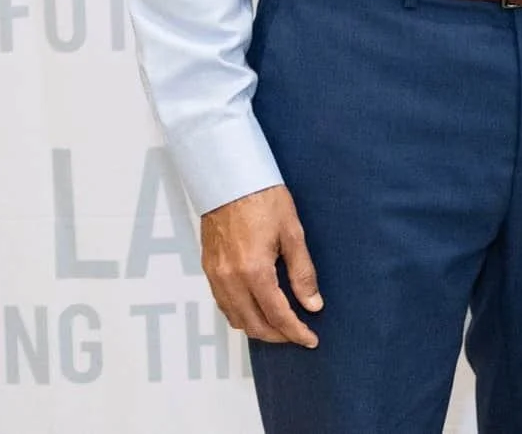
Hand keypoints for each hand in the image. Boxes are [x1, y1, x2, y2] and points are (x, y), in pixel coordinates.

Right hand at [200, 185, 321, 346]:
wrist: (230, 180)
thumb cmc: (265, 200)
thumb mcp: (293, 233)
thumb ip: (302, 272)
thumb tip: (313, 304)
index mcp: (254, 271)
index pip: (277, 315)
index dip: (295, 332)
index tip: (311, 340)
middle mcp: (230, 280)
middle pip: (253, 324)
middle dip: (278, 336)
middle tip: (299, 335)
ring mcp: (215, 277)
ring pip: (235, 318)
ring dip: (258, 328)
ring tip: (281, 325)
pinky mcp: (208, 270)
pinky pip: (224, 304)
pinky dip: (241, 314)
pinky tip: (257, 308)